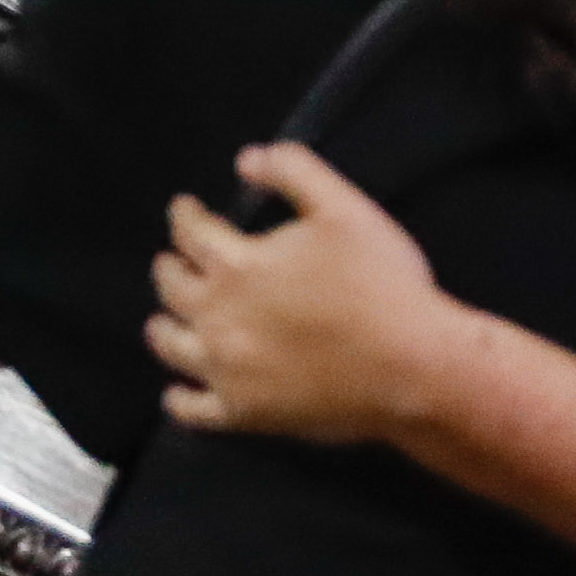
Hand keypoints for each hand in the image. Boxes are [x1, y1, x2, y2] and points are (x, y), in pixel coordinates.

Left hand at [151, 141, 455, 443]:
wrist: (413, 367)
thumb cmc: (380, 283)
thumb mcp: (343, 206)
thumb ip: (293, 172)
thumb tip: (246, 160)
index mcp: (237, 266)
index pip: (190, 232)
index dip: (184, 215)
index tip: (184, 208)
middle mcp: (217, 318)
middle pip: (172, 287)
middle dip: (170, 266)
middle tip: (172, 260)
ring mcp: (227, 371)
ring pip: (171, 346)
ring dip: (163, 326)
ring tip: (164, 319)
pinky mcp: (244, 415)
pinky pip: (193, 410)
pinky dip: (178, 399)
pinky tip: (176, 393)